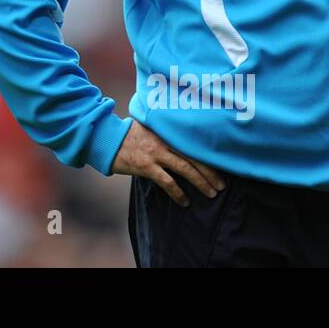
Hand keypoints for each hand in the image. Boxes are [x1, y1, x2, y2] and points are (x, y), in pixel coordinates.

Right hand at [110, 120, 225, 207]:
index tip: (222, 165)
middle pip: (194, 156)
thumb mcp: (148, 126)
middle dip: (211, 172)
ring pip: (185, 169)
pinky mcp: (146, 166)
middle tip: (222, 185)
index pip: (193, 143)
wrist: (106, 137)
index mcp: (166, 130)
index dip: (208, 155)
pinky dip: (178, 193)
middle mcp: (164, 141)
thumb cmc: (126, 133)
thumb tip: (178, 142)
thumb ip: (163, 132)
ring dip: (200, 182)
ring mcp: (155, 153)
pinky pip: (167, 182)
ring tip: (211, 193)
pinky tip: (185, 202)